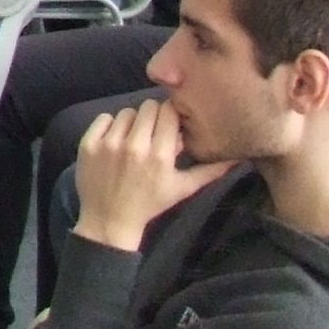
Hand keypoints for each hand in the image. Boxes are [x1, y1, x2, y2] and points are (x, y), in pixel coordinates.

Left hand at [70, 99, 230, 250]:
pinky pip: (104, 118)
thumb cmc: (150, 204)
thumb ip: (210, 171)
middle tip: (152, 132)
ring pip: (126, 112)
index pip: (169, 111)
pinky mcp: (89, 145)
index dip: (170, 116)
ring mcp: (109, 144)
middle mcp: (135, 146)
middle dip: (153, 117)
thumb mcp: (182, 189)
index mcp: (160, 154)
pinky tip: (115, 142)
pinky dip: (110, 126)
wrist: (110, 221)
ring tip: (134, 140)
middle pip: (148, 107)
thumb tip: (240, 159)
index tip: (169, 125)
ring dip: (132, 123)